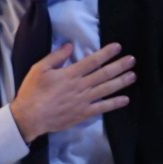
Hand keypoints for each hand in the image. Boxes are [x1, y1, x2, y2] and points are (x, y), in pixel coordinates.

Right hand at [9, 43, 135, 143]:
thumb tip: (69, 46)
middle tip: (132, 60)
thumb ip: (55, 57)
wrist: (30, 117)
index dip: (106, 53)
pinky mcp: (83, 113)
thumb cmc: (32, 91)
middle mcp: (80, 86)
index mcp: (70, 74)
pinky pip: (102, 108)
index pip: (92, 61)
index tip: (118, 47)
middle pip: (104, 74)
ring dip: (121, 82)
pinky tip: (125, 100)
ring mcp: (84, 100)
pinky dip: (114, 103)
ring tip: (133, 75)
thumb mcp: (39, 69)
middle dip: (119, 66)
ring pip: (107, 89)